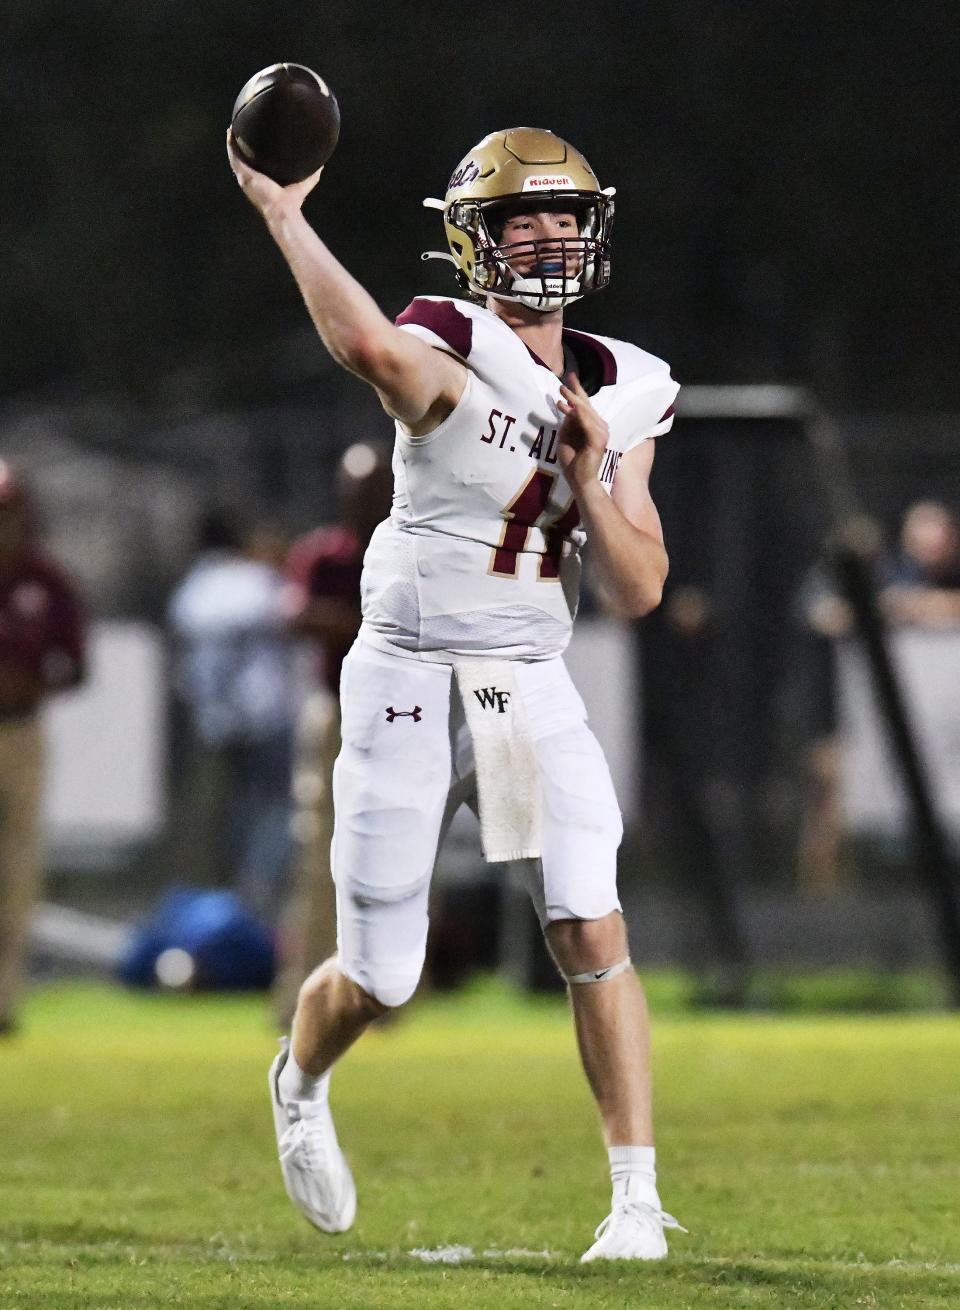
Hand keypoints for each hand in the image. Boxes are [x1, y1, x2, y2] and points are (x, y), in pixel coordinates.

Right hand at [226, 128, 323, 219]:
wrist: (283, 208)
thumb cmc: (293, 199)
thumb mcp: (305, 181)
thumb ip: (313, 172)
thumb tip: (323, 163)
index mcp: (263, 180)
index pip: (256, 164)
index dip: (255, 152)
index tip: (256, 139)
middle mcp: (251, 179)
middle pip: (243, 159)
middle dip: (241, 145)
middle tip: (241, 129)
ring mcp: (245, 177)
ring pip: (235, 156)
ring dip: (233, 142)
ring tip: (233, 127)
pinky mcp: (243, 175)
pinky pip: (233, 157)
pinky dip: (231, 144)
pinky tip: (230, 132)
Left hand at [556, 373, 608, 491]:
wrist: (579, 480)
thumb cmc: (572, 462)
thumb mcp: (566, 437)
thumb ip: (567, 423)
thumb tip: (565, 408)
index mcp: (591, 426)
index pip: (585, 405)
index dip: (578, 390)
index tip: (570, 376)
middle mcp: (599, 427)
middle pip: (587, 405)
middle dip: (574, 392)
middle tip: (561, 383)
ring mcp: (601, 433)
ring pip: (587, 412)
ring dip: (574, 401)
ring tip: (560, 393)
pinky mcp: (598, 441)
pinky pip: (588, 424)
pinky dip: (580, 415)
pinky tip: (570, 407)